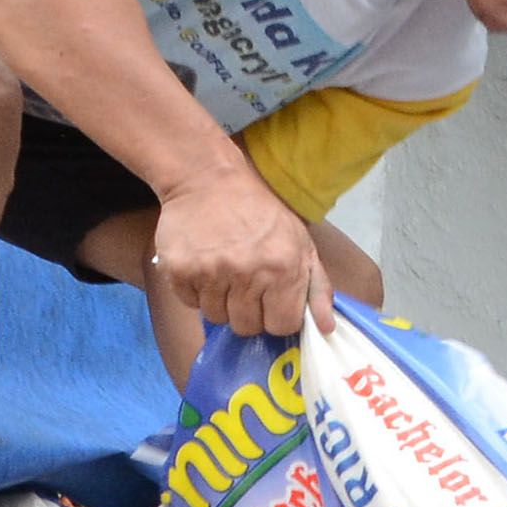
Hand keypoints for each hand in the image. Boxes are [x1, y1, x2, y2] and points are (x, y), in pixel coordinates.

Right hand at [150, 169, 330, 340]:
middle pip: (247, 327)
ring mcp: (210, 274)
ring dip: (221, 301)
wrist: (207, 178)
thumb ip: (317, 287)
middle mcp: (247, 274)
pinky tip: (203, 265)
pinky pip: (190, 303)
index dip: (276, 315)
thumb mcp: (300, 242)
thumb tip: (326, 329)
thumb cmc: (260, 211)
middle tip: (244, 282)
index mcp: (283, 268)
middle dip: (248, 311)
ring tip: (223, 271)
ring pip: (216, 317)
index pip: (281, 325)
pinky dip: (196, 290)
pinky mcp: (179, 271)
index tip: (271, 299)